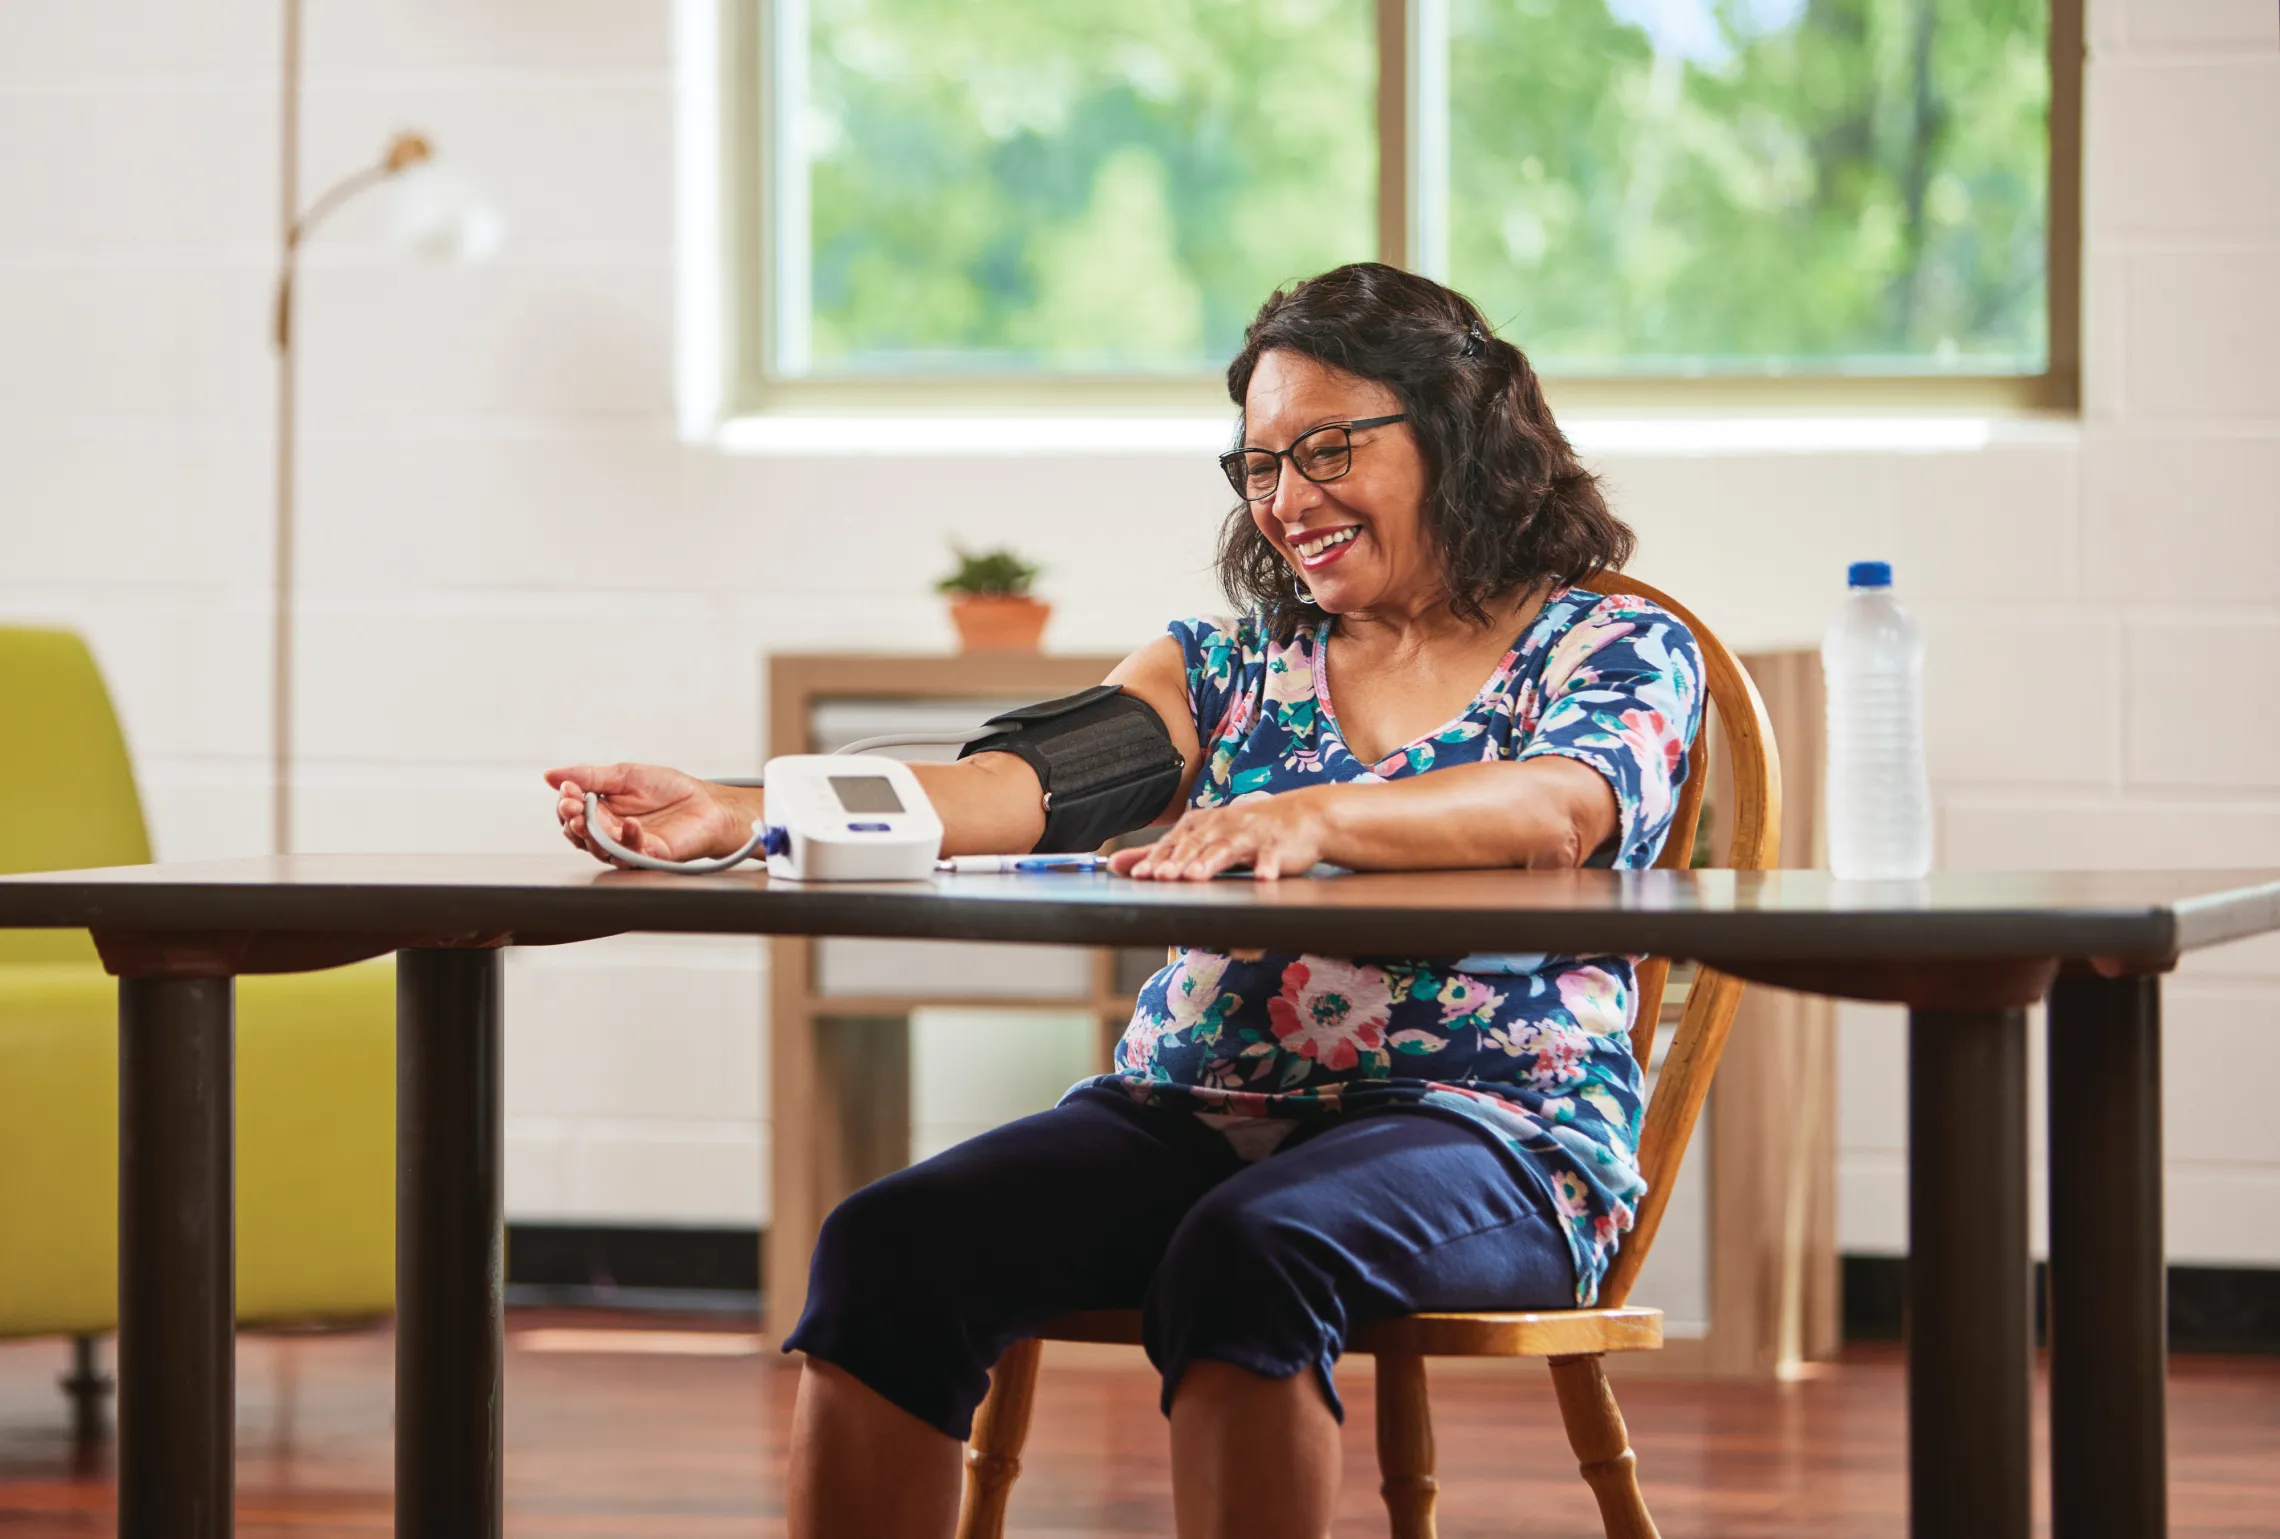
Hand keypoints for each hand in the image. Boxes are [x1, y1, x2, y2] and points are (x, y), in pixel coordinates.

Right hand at [545, 763, 751, 867]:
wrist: (707, 803)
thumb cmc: (668, 790)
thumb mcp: (624, 775)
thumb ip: (589, 777)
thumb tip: (551, 776)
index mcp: (601, 812)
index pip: (572, 814)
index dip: (566, 805)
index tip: (567, 791)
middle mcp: (610, 834)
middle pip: (580, 835)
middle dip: (572, 821)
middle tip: (572, 808)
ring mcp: (628, 848)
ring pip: (600, 849)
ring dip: (592, 835)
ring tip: (588, 818)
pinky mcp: (650, 857)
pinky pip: (633, 854)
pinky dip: (629, 839)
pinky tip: (630, 824)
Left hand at [1109, 792, 1329, 881]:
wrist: (1300, 817)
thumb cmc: (1246, 831)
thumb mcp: (1202, 837)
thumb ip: (1161, 853)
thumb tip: (1116, 864)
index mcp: (1201, 824)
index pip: (1173, 844)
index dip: (1155, 859)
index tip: (1138, 875)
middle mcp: (1222, 825)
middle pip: (1196, 845)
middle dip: (1177, 861)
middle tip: (1161, 877)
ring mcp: (1250, 834)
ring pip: (1227, 849)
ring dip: (1211, 862)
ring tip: (1196, 877)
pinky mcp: (1277, 845)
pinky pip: (1271, 857)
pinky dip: (1266, 866)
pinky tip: (1262, 878)